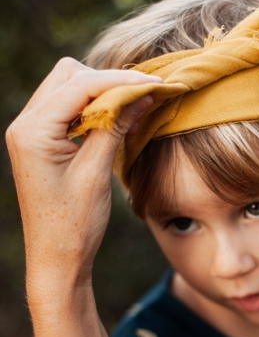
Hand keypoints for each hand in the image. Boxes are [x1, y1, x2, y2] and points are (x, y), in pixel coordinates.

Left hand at [5, 57, 161, 287]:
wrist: (56, 259)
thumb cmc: (74, 224)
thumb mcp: (97, 172)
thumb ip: (115, 127)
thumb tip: (143, 95)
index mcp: (32, 131)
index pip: (80, 86)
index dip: (120, 81)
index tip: (155, 83)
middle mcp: (25, 125)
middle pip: (69, 76)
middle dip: (108, 82)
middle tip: (144, 97)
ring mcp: (30, 132)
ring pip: (68, 88)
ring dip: (101, 94)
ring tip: (134, 111)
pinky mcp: (41, 142)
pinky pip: (67, 109)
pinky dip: (93, 109)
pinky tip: (117, 122)